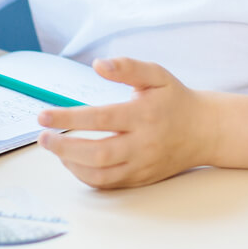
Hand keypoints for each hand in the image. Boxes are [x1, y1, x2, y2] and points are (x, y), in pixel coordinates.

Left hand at [36, 57, 208, 187]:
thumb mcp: (156, 74)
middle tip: (42, 138)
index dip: (68, 117)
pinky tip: (74, 160)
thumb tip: (98, 64)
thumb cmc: (175, 98)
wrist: (205, 130)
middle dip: (63, 147)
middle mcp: (143, 144)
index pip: (100, 118)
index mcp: (144, 115)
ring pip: (100, 174)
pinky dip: (85, 175)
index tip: (44, 116)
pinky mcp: (141, 179)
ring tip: (55, 149)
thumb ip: (127, 67)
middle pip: (96, 153)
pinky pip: (108, 184)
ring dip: (71, 164)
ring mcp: (142, 165)